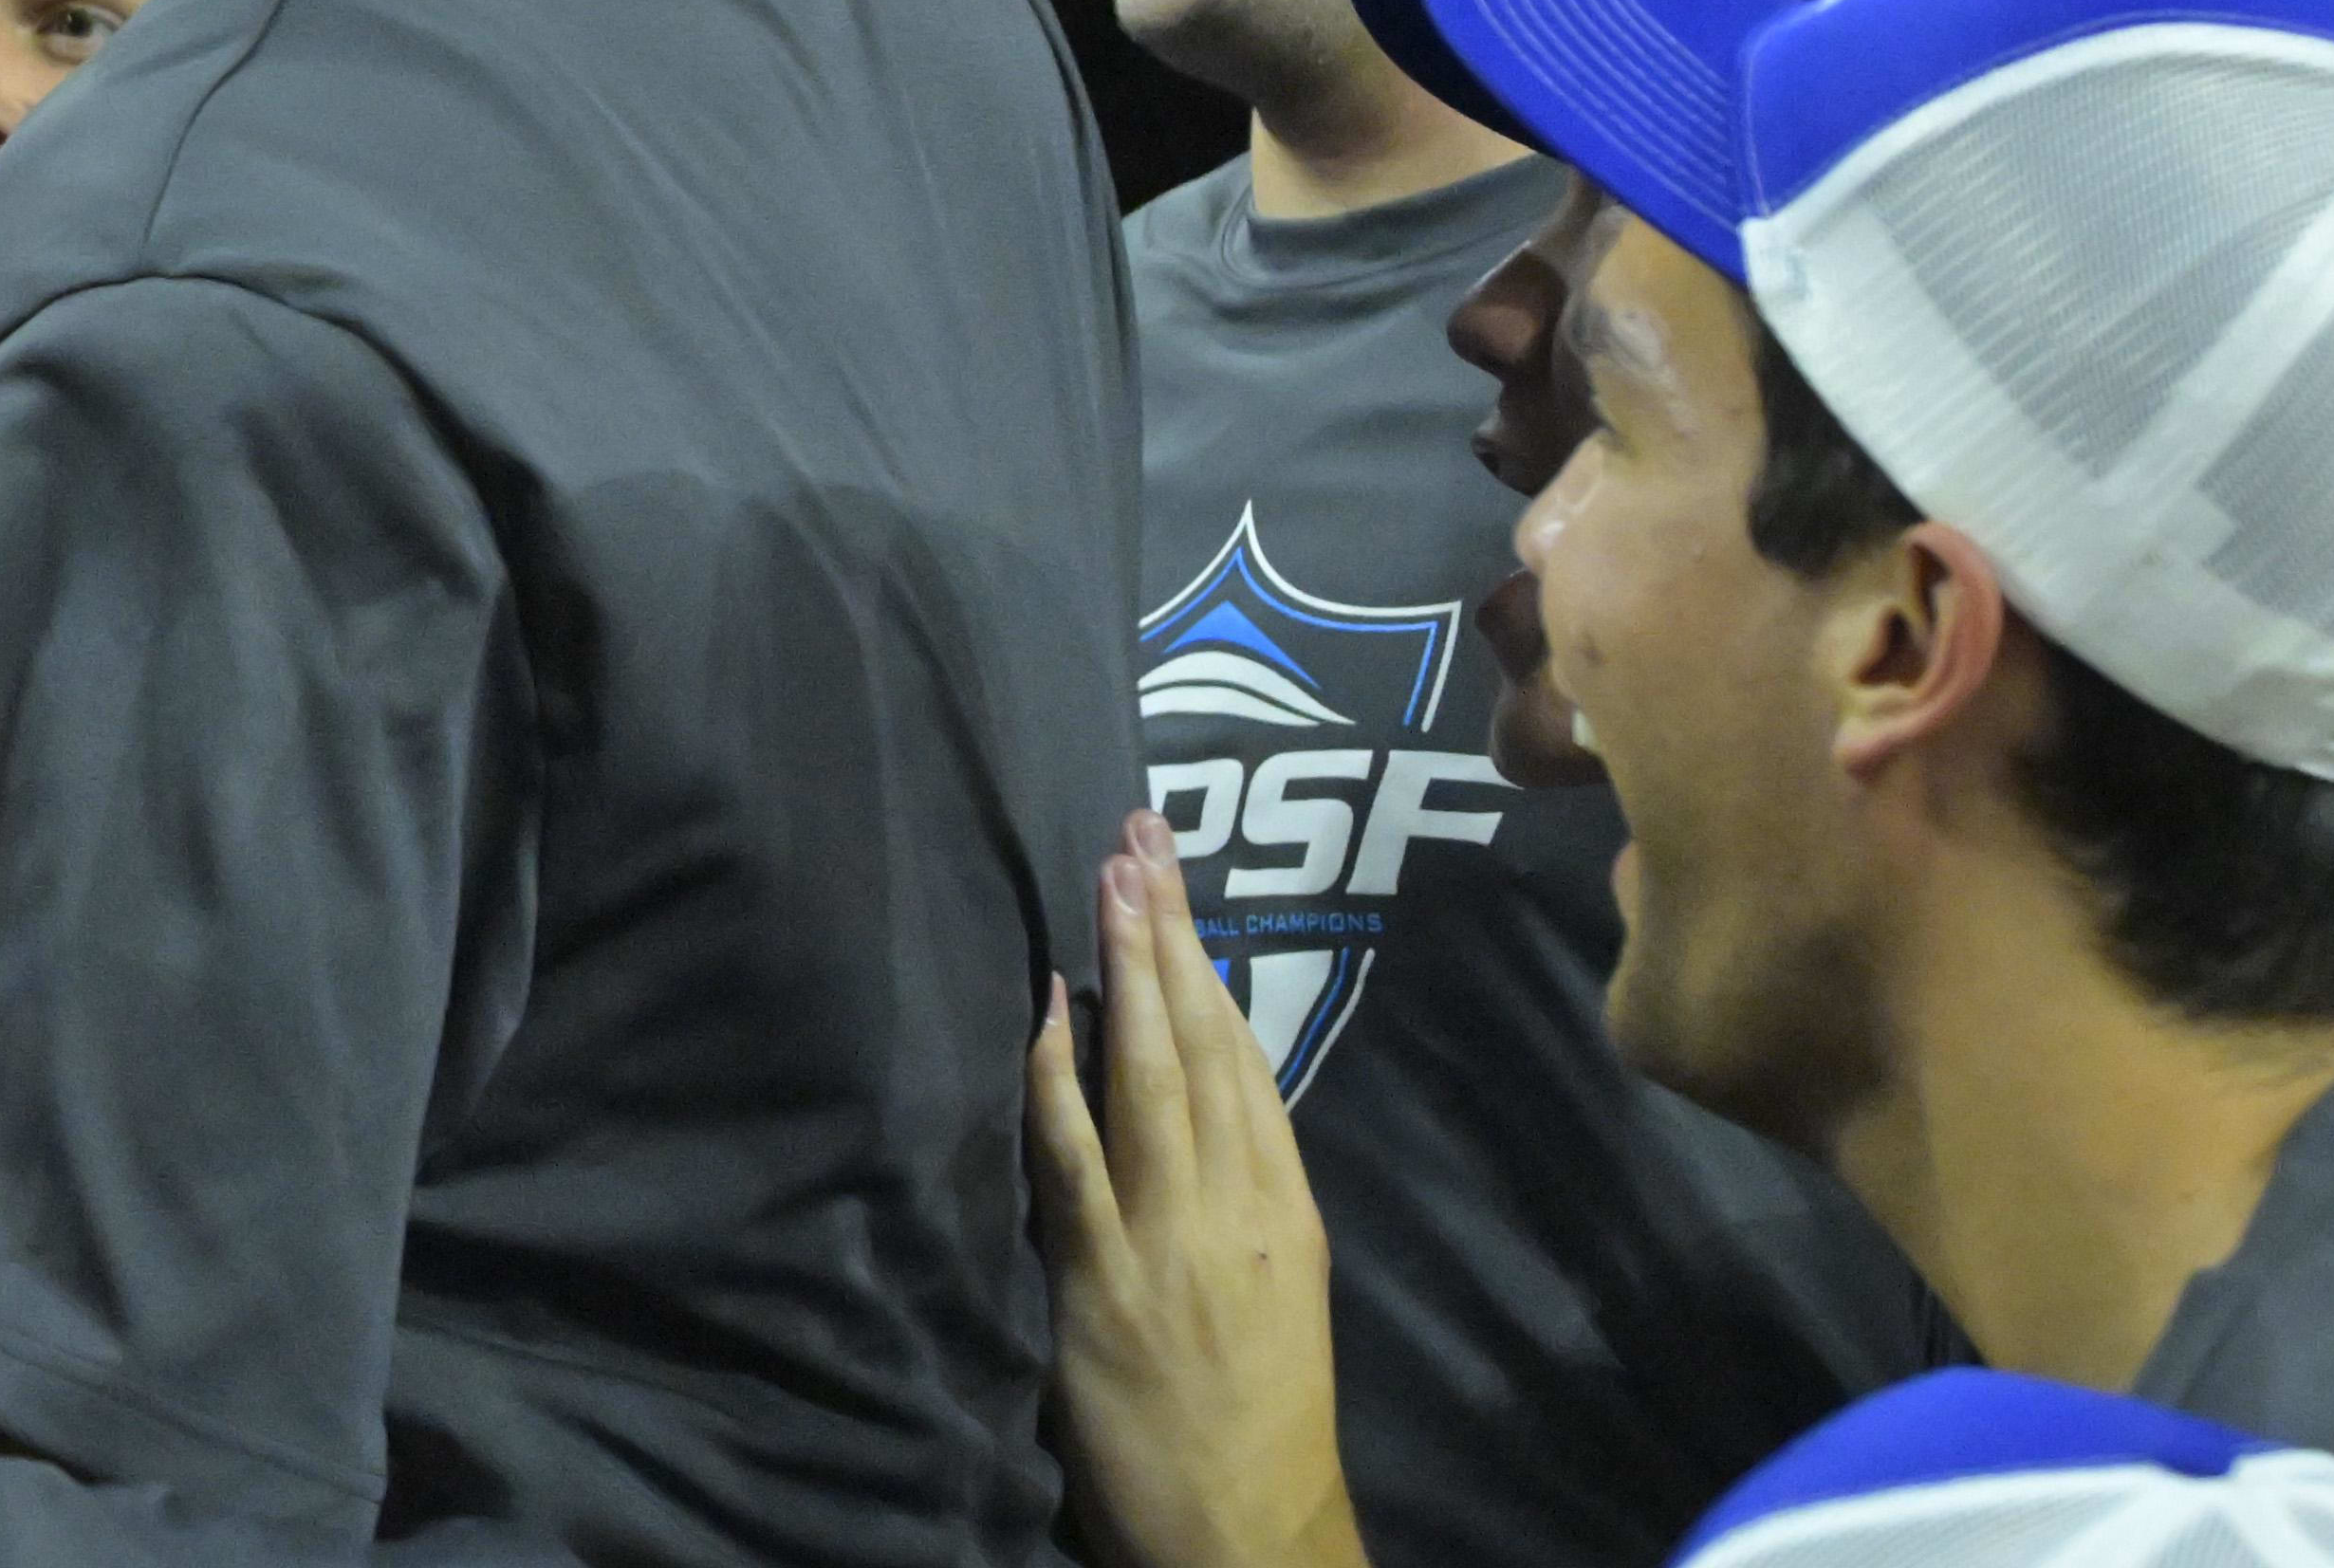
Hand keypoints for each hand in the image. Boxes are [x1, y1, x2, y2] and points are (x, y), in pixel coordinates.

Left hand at [1023, 817, 1368, 1567]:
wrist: (1250, 1524)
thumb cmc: (1258, 1410)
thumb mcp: (1275, 1285)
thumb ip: (1237, 1194)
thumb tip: (1196, 1108)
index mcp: (1284, 1204)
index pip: (1243, 1057)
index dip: (1207, 963)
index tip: (1177, 882)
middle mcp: (1237, 1202)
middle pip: (1201, 1041)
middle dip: (1167, 931)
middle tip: (1138, 834)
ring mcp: (1172, 1233)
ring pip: (1148, 1074)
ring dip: (1124, 970)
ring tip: (1108, 879)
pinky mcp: (1107, 1276)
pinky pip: (1080, 1155)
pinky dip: (1061, 1075)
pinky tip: (1049, 1009)